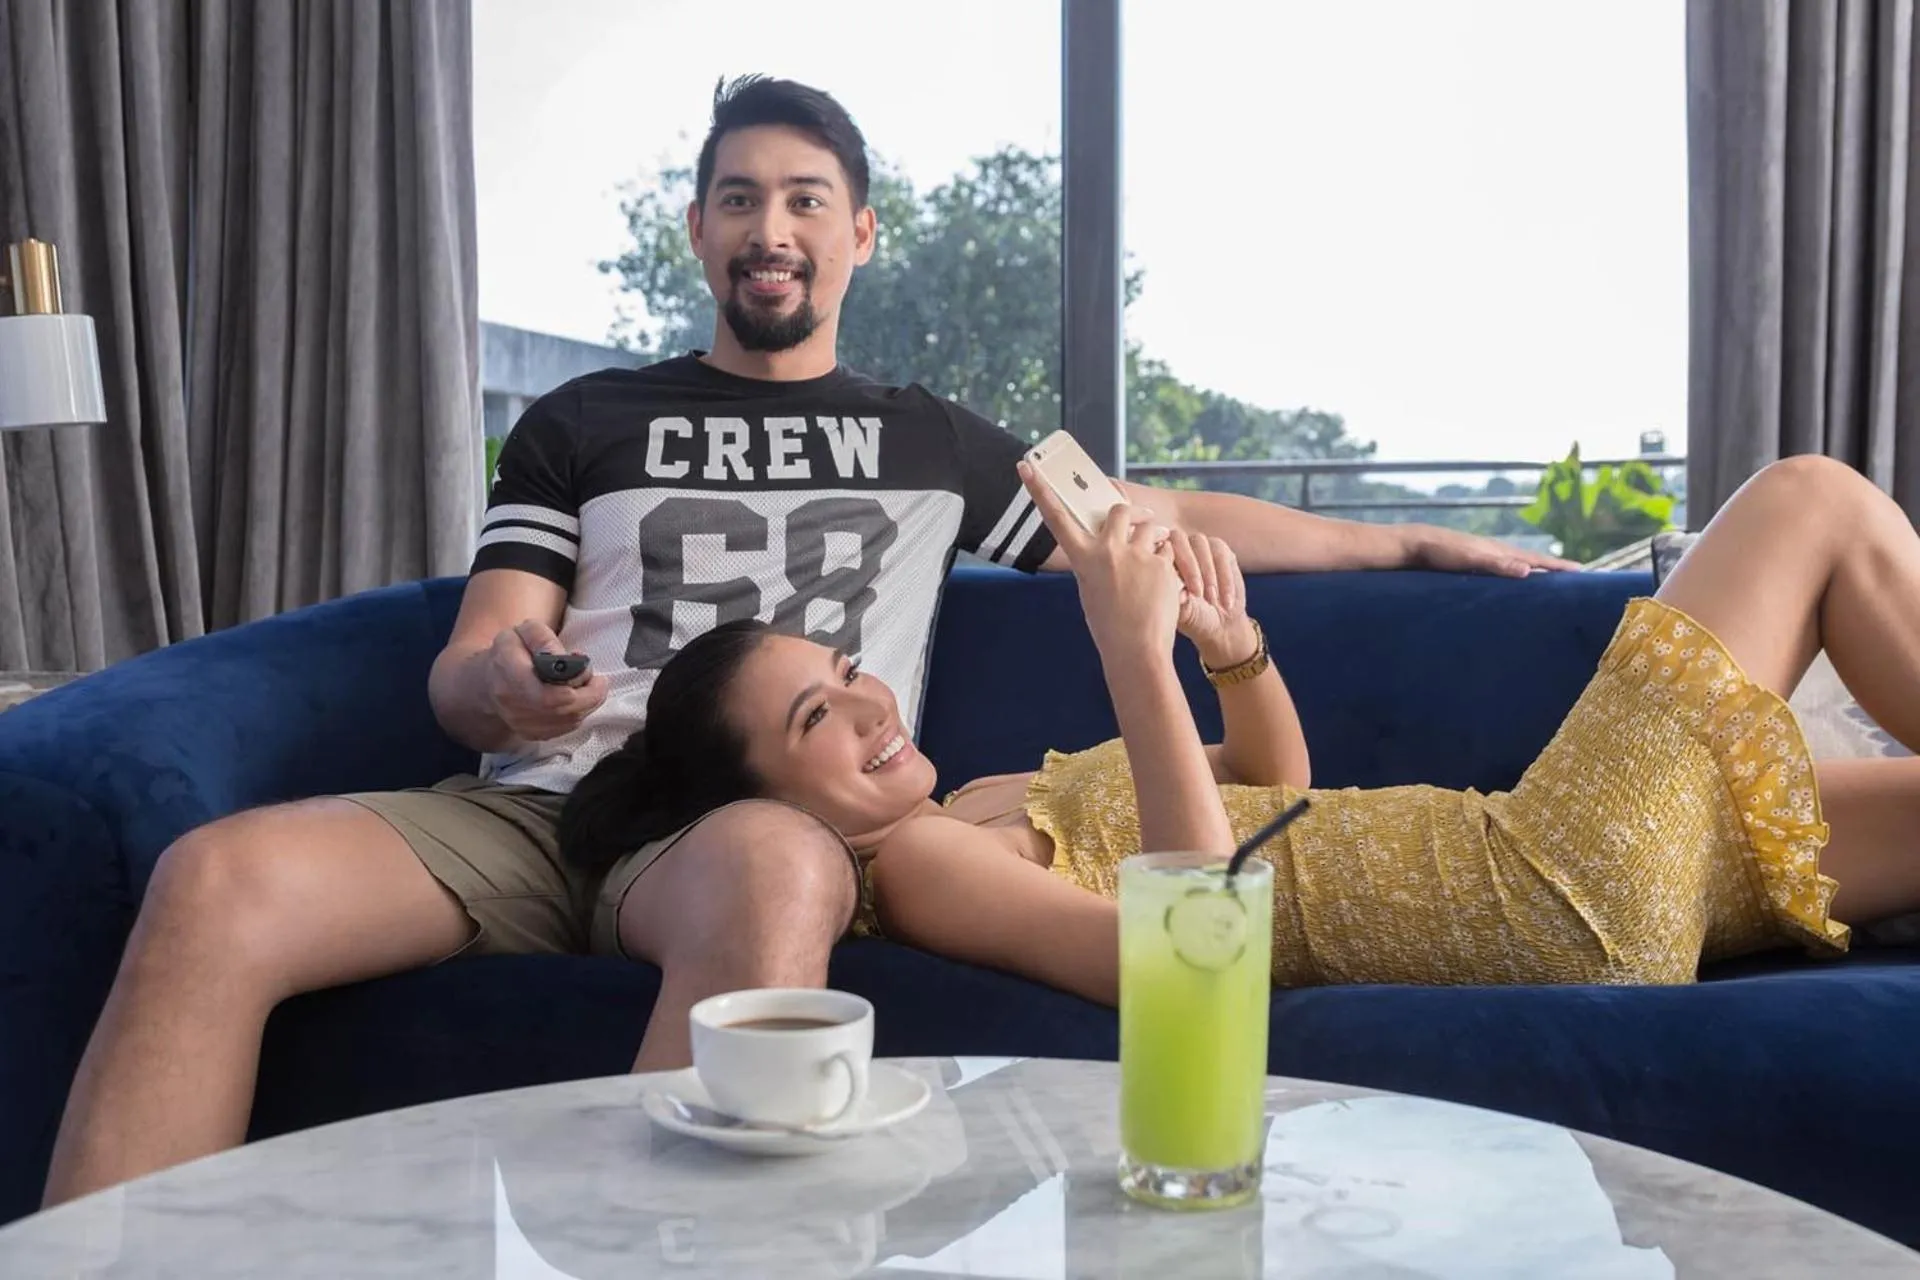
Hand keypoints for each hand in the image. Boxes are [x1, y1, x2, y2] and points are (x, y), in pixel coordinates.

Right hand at [486, 620, 608, 741]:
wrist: (487, 684)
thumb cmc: (510, 653)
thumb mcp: (523, 632)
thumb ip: (543, 639)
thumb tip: (562, 657)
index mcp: (508, 673)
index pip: (545, 694)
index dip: (574, 687)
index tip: (589, 671)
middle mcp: (512, 704)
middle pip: (562, 709)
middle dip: (589, 696)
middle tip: (600, 681)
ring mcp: (520, 724)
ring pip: (567, 721)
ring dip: (587, 704)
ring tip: (590, 687)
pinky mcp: (531, 735)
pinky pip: (564, 729)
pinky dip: (578, 714)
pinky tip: (578, 700)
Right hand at [1019, 461, 1179, 661]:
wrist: (1136, 650)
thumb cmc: (1109, 626)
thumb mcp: (1091, 591)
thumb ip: (1096, 563)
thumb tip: (1104, 548)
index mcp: (1083, 559)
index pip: (1056, 517)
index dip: (1039, 490)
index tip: (1026, 466)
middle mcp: (1108, 551)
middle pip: (1120, 510)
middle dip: (1130, 512)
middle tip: (1137, 520)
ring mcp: (1137, 555)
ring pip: (1148, 528)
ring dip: (1152, 538)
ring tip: (1152, 563)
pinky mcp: (1162, 564)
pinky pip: (1167, 550)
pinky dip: (1167, 562)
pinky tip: (1165, 584)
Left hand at [1165, 529, 1258, 668]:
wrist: (1219, 624)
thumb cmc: (1193, 617)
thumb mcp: (1181, 612)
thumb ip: (1177, 600)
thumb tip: (1179, 594)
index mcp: (1158, 559)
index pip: (1158, 549)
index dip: (1168, 566)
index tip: (1179, 592)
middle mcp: (1176, 547)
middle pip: (1179, 540)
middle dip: (1189, 568)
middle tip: (1197, 594)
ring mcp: (1198, 545)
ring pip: (1201, 543)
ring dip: (1207, 573)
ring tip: (1211, 600)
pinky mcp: (1220, 549)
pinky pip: (1221, 553)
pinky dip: (1224, 577)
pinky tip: (1225, 599)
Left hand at [1405, 525, 1580, 576]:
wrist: (1412, 545)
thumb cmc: (1439, 552)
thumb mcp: (1469, 559)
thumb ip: (1497, 564)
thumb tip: (1529, 571)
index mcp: (1499, 551)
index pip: (1536, 560)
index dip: (1557, 567)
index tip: (1581, 573)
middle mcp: (1495, 552)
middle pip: (1530, 560)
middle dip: (1552, 569)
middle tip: (1574, 578)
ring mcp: (1483, 556)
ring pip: (1516, 564)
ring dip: (1534, 572)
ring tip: (1549, 581)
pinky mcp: (1471, 563)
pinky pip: (1501, 569)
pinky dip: (1514, 574)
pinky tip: (1512, 582)